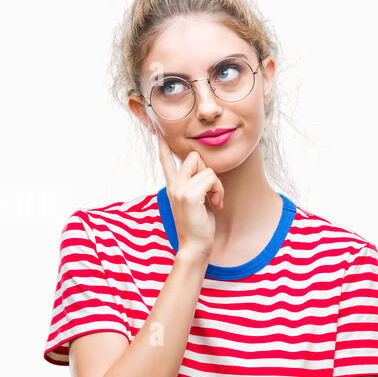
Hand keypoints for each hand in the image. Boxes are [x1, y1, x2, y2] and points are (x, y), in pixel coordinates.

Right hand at [155, 125, 221, 259]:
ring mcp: (179, 189)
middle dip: (208, 171)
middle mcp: (173, 185)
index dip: (163, 144)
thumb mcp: (196, 202)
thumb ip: (195, 185)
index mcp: (173, 186)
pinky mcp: (188, 194)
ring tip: (213, 201)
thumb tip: (205, 172)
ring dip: (215, 184)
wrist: (194, 246)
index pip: (165, 160)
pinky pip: (211, 178)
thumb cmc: (199, 226)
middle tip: (211, 193)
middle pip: (193, 156)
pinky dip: (218, 191)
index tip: (159, 130)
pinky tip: (215, 204)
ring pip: (205, 167)